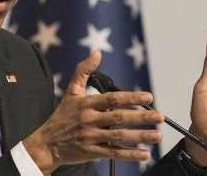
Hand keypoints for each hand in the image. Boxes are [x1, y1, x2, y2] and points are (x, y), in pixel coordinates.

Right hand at [23, 50, 164, 174]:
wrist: (46, 144)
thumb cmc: (62, 116)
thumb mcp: (71, 92)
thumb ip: (84, 71)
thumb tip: (97, 52)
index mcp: (86, 104)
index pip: (112, 99)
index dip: (130, 98)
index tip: (148, 97)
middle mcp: (89, 120)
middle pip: (119, 118)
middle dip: (141, 117)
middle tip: (160, 116)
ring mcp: (91, 137)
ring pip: (119, 137)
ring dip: (140, 136)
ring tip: (157, 135)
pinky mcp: (92, 152)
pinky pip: (114, 153)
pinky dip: (130, 155)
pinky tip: (145, 154)